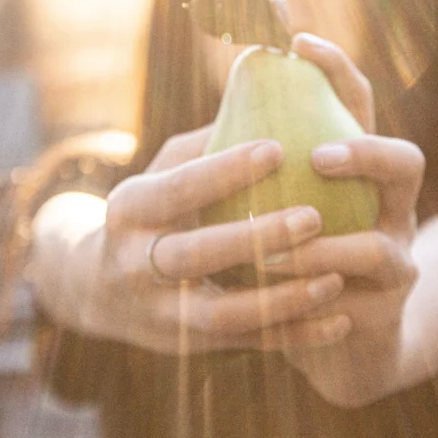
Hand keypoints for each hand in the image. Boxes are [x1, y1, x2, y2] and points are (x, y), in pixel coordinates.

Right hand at [73, 126, 351, 354]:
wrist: (98, 289)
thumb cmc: (152, 210)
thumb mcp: (161, 172)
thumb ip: (208, 145)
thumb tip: (268, 90)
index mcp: (130, 209)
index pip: (178, 189)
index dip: (226, 171)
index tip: (278, 148)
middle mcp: (136, 264)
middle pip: (196, 255)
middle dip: (255, 239)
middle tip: (314, 216)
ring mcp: (160, 313)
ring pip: (223, 314)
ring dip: (281, 299)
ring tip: (335, 278)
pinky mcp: (187, 347)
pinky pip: (246, 345)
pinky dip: (294, 336)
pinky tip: (339, 320)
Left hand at [255, 36, 437, 407]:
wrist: (334, 343)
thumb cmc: (289, 257)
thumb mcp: (271, 203)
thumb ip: (256, 160)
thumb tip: (226, 97)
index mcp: (361, 172)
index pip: (359, 108)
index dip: (338, 71)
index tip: (298, 43)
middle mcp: (391, 210)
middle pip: (406, 163)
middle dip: (366, 154)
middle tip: (319, 156)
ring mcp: (397, 263)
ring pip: (378, 247)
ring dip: (322, 248)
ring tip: (273, 250)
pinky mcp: (386, 313)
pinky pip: (357, 303)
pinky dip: (313, 298)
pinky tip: (275, 300)